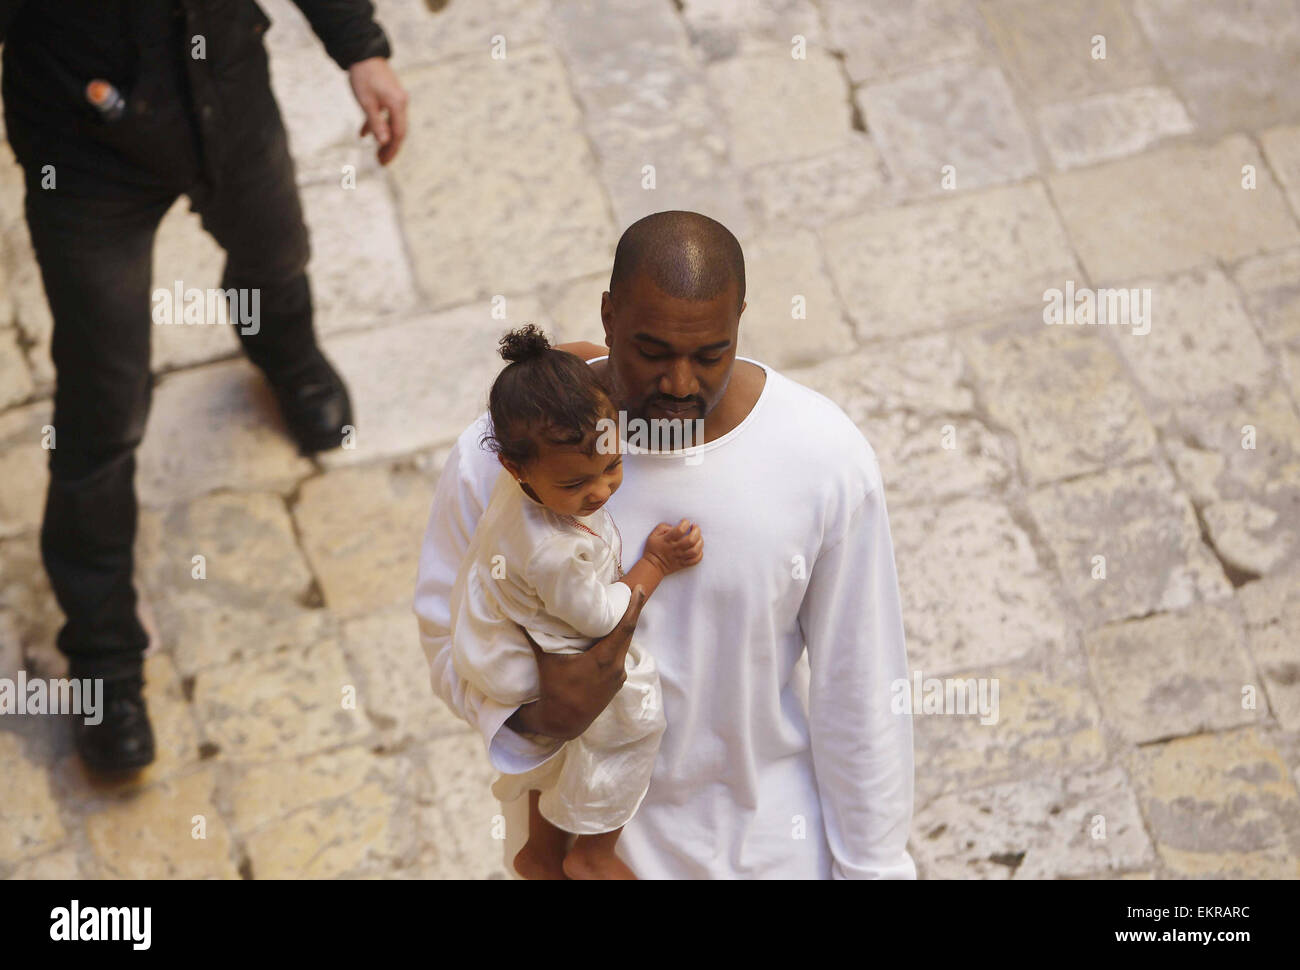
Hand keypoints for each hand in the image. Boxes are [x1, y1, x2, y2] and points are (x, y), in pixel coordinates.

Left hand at [347, 57, 408, 164]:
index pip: (398, 134)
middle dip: (390, 147)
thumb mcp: (366, 102)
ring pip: (393, 124)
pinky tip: (364, 133)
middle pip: (398, 131)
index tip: (384, 162)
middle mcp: (401, 103)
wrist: (363, 53)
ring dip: (384, 138)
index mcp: (398, 105)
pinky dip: (378, 124)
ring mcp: (396, 98)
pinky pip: (386, 114)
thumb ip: (376, 123)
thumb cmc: (363, 77)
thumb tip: (384, 142)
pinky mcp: (390, 95)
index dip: (392, 150)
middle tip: (380, 161)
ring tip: (376, 152)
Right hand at [507, 586, 646, 740]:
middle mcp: (617, 667)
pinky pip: (619, 657)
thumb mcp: (546, 661)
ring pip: (623, 646)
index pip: (626, 627)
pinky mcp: (616, 684)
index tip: (640, 589)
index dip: (634, 606)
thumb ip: (537, 636)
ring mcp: (618, 677)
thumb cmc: (554, 690)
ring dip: (620, 630)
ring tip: (615, 613)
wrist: (562, 723)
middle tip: (626, 593)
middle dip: (628, 613)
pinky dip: (616, 645)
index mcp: (605, 658)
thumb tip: (523, 614)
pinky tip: (606, 640)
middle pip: (627, 634)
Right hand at [644, 518, 702, 574]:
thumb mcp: (653, 535)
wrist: (652, 566)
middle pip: (691, 540)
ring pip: (695, 550)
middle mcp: (675, 548)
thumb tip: (674, 526)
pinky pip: (695, 560)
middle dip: (696, 531)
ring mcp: (680, 557)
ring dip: (700, 542)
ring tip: (699, 537)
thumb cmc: (653, 549)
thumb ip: (663, 527)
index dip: (685, 523)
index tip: (685, 522)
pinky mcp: (683, 564)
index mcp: (667, 540)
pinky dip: (699, 554)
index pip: (680, 530)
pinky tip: (698, 548)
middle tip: (695, 527)